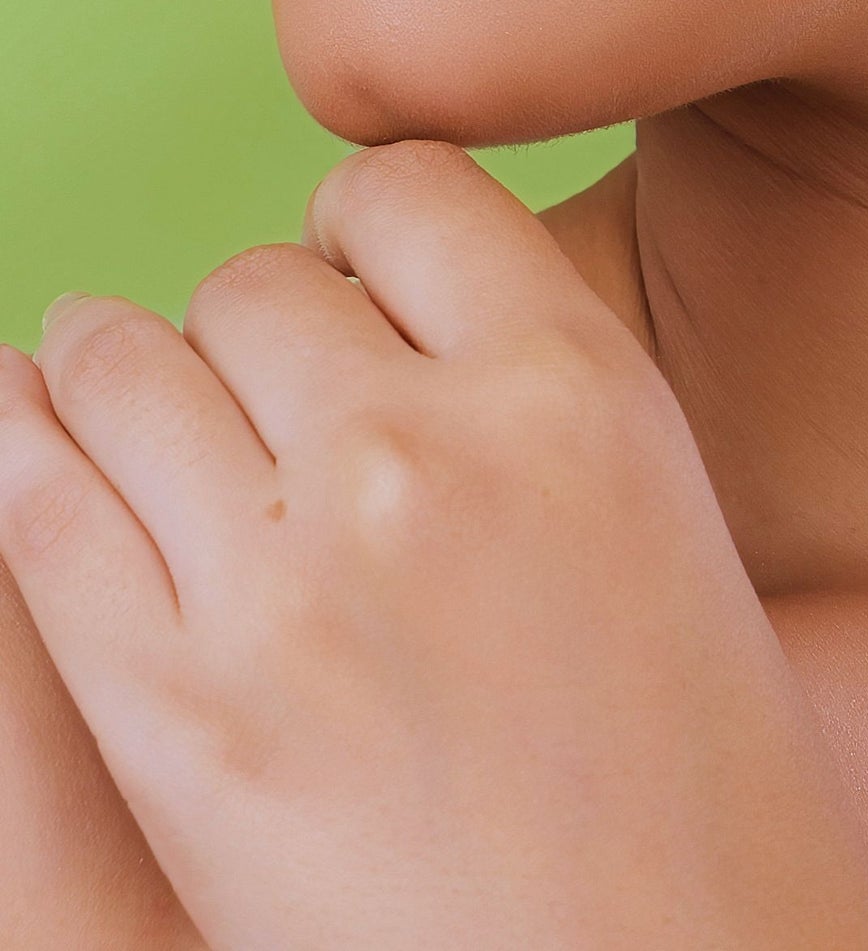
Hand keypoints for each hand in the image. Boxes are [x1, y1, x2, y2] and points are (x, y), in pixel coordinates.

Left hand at [0, 143, 867, 950]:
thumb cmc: (691, 788)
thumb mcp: (660, 510)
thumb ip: (525, 388)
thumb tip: (361, 308)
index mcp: (574, 388)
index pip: (406, 189)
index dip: (356, 220)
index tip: (340, 264)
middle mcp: (425, 454)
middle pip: (257, 285)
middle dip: (246, 323)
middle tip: (249, 379)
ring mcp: (288, 581)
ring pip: (131, 372)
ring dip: (111, 366)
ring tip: (97, 368)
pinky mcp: (177, 712)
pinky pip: (45, 514)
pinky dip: (17, 448)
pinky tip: (18, 421)